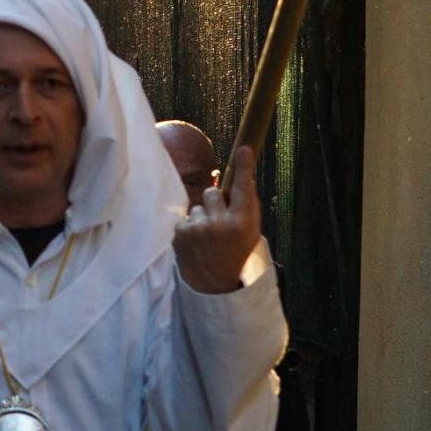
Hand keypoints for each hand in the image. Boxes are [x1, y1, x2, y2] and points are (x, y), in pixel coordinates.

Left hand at [174, 143, 263, 294]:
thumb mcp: (250, 231)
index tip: (245, 148)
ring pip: (197, 204)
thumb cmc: (235, 251)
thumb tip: (243, 174)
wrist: (214, 282)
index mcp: (243, 224)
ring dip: (202, 216)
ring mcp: (199, 229)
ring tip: (207, 237)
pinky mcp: (181, 233)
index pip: (243, 189)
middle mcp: (221, 224)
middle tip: (220, 223)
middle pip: (212, 192)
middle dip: (215, 203)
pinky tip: (196, 242)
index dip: (244, 168)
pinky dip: (190, 225)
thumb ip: (246, 205)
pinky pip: (186, 216)